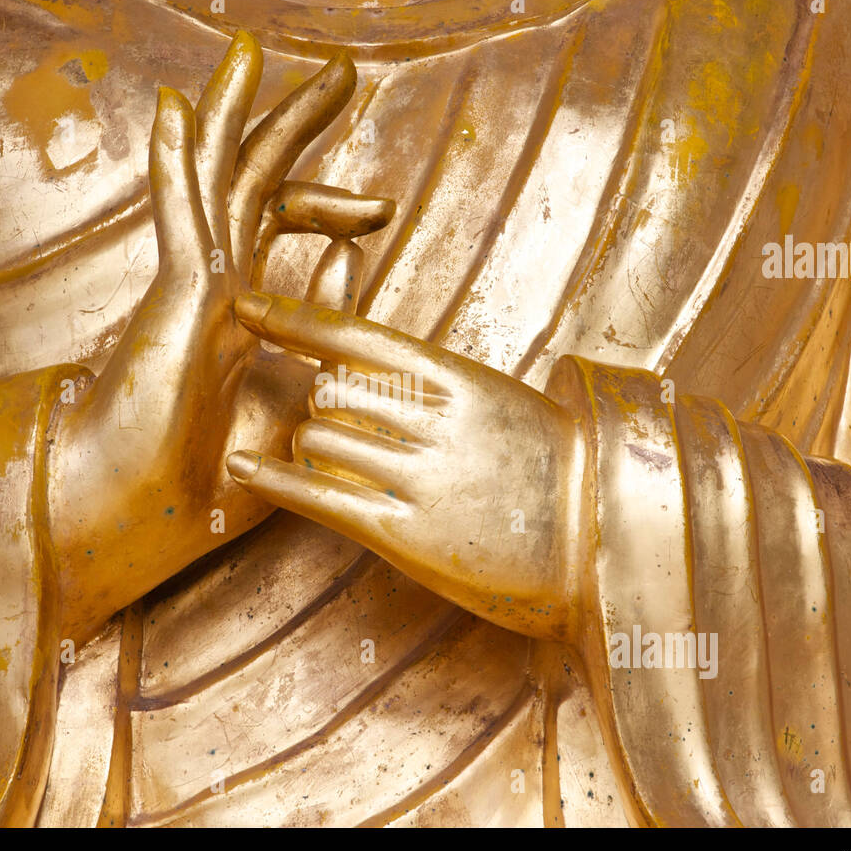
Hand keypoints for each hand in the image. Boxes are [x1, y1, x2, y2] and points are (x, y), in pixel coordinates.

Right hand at [47, 33, 393, 640]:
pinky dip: (179, 161)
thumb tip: (357, 270)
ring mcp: (191, 288)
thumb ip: (324, 337)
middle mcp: (211, 287)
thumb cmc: (203, 483)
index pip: (282, 237)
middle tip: (341, 76)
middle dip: (296, 127)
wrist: (134, 520)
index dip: (329, 211)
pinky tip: (178, 106)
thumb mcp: (293, 404)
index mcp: (236, 313)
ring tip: (256, 50)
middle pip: (256, 185)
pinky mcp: (177, 299)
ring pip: (218, 180)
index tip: (377, 211)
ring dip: (241, 113)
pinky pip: (180, 213)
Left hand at [224, 293, 584, 642]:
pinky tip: (241, 469)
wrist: (609, 545)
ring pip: (320, 439)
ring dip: (310, 446)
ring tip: (328, 459)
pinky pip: (321, 498)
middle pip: (329, 391)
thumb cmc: (561, 473)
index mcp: (463, 381)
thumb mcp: (507, 405)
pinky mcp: (408, 536)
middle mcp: (436, 423)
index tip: (246, 305)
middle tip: (326, 418)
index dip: (292, 319)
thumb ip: (444, 383)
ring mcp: (421, 479)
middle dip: (316, 403)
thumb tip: (384, 363)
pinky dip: (274, 481)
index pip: (356, 336)